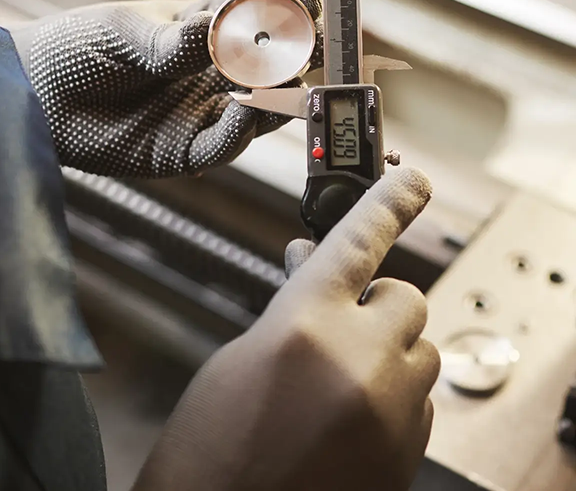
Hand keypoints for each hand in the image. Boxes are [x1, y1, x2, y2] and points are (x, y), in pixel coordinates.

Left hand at [10, 0, 320, 178]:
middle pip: (270, 65)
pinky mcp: (183, 151)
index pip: (256, 19)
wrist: (29, 96)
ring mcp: (199, 112)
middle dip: (296, 54)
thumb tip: (232, 26)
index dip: (285, 10)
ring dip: (278, 92)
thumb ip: (179, 39)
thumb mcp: (128, 33)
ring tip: (290, 75)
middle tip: (314, 42)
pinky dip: (242, 126)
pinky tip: (246, 105)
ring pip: (259, 107)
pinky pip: (224, 143)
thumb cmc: (74, 48)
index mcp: (200, 31)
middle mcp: (209, 73)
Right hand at [134, 167, 438, 490]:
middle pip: (406, 298)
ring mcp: (388, 413)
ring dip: (390, 353)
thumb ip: (295, 307)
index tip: (411, 179)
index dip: (389, 201)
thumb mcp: (245, 354)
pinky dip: (395, 398)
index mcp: (304, 325)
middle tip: (345, 321)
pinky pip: (421, 402)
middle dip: (378, 303)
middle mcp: (357, 362)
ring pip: (421, 351)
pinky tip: (350, 417)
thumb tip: (319, 266)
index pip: (359, 240)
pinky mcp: (405, 456)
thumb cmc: (214, 442)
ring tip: (341, 379)